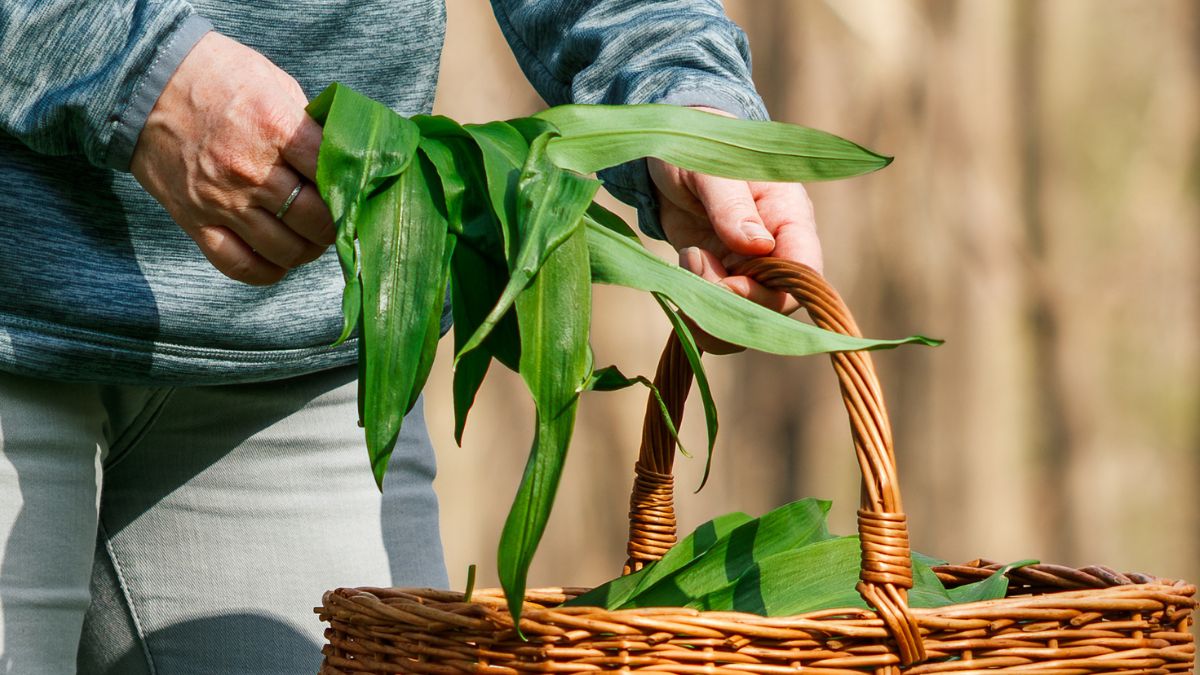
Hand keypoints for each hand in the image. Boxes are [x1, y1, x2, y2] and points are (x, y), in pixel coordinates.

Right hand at [130, 32, 333, 284]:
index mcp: (276, 129)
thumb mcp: (273, 83)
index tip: (355, 192)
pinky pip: (239, 265)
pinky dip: (267, 271)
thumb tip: (344, 158)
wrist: (143, 81)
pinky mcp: (195, 221)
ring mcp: (222, 200)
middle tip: (336, 220)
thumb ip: (308, 125)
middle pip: (315, 221)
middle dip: (335, 226)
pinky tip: (279, 259)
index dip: (352, 188)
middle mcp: (251, 170)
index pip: (334, 176)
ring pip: (285, 250)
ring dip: (307, 251)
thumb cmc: (217, 75)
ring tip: (310, 239)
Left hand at [648, 107, 822, 352]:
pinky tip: (682, 273)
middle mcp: (776, 250)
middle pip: (773, 306)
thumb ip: (733, 206)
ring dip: (711, 310)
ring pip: (745, 319)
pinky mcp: (720, 277)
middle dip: (732, 303)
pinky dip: (696, 309)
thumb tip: (759, 246)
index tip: (727, 284)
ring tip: (688, 262)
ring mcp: (748, 268)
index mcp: (790, 217)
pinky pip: (717, 313)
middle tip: (695, 264)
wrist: (669, 148)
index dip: (770, 293)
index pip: (803, 273)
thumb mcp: (711, 169)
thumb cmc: (699, 144)